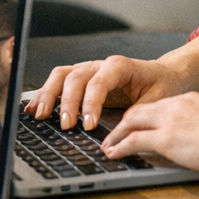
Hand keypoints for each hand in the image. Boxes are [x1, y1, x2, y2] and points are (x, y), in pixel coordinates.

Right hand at [26, 55, 185, 130]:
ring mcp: (88, 70)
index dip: (90, 103)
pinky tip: (34, 108)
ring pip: (61, 76)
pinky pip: (59, 82)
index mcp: (119, 66)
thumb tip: (120, 133)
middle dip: (67, 102)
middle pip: (75, 77)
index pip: (98, 82)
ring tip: (40, 115)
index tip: (89, 124)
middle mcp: (99, 65)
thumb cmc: (162, 85)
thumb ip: (138, 114)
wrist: (164, 74)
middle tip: (65, 125)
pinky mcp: (82, 79)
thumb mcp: (157, 99)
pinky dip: (45, 94)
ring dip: (49, 95)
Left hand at [100, 91, 198, 174]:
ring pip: (131, 122)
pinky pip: (134, 141)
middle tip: (115, 133)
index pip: (161, 106)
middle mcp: (176, 105)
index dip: (147, 116)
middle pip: (141, 110)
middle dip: (125, 122)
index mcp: (191, 99)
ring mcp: (168, 120)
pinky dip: (120, 146)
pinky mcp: (165, 138)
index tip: (140, 124)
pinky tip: (113, 153)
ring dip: (117, 134)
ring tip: (108, 144)